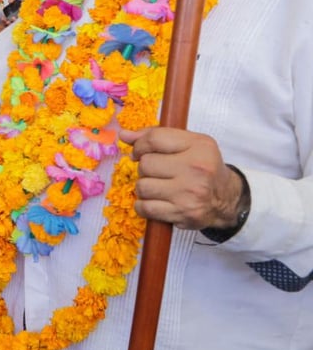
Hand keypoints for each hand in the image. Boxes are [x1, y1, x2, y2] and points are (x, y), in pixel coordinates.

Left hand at [120, 127, 245, 229]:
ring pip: (142, 187)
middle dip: (145, 168)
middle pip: (145, 164)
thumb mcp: (188, 143)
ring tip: (158, 187)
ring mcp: (189, 194)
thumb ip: (155, 136)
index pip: (154, 139)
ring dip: (144, 188)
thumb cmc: (201, 167)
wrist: (225, 199)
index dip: (139, 145)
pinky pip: (145, 208)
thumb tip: (123, 135)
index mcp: (199, 146)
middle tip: (157, 173)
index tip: (139, 152)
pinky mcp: (183, 214)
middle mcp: (196, 169)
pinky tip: (156, 201)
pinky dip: (144, 205)